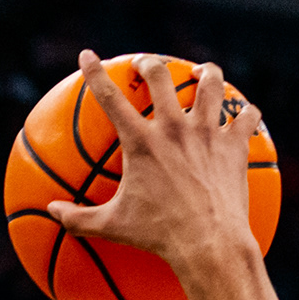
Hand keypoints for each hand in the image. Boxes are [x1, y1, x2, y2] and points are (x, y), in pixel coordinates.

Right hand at [48, 51, 265, 280]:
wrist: (208, 243)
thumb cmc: (158, 235)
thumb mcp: (113, 226)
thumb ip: (77, 218)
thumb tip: (51, 211)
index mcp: (141, 142)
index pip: (110, 97)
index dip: (94, 72)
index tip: (87, 55)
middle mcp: (174, 127)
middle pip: (160, 76)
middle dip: (149, 64)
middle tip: (144, 66)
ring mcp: (207, 132)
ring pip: (210, 82)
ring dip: (204, 73)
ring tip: (199, 74)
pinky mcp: (234, 145)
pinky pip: (247, 115)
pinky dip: (245, 112)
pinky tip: (243, 114)